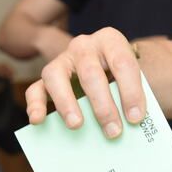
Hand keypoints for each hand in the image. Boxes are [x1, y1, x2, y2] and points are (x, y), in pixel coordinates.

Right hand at [25, 28, 142, 138]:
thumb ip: (133, 95)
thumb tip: (132, 125)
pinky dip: (35, 105)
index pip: (122, 64)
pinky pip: (35, 89)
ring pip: (56, 76)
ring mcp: (62, 59)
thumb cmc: (124, 76)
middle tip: (113, 131)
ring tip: (77, 125)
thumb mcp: (134, 78)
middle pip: (91, 73)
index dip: (131, 92)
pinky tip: (38, 120)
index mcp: (111, 40)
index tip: (136, 118)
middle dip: (103, 106)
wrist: (108, 65)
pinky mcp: (47, 77)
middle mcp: (84, 45)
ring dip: (66, 102)